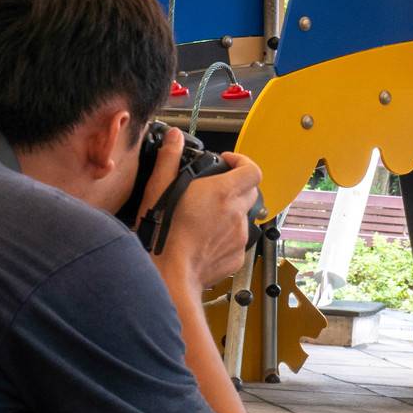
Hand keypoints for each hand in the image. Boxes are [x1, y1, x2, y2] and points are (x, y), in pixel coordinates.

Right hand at [148, 145, 263, 289]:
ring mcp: (239, 236)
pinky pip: (238, 240)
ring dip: (230, 211)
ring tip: (206, 216)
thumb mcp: (159, 188)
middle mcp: (236, 213)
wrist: (170, 273)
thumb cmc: (163, 234)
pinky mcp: (237, 256)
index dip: (243, 162)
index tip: (228, 162)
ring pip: (244, 216)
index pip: (253, 170)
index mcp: (222, 193)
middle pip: (251, 192)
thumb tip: (175, 138)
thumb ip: (169, 159)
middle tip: (215, 188)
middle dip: (237, 185)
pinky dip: (226, 235)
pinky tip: (206, 238)